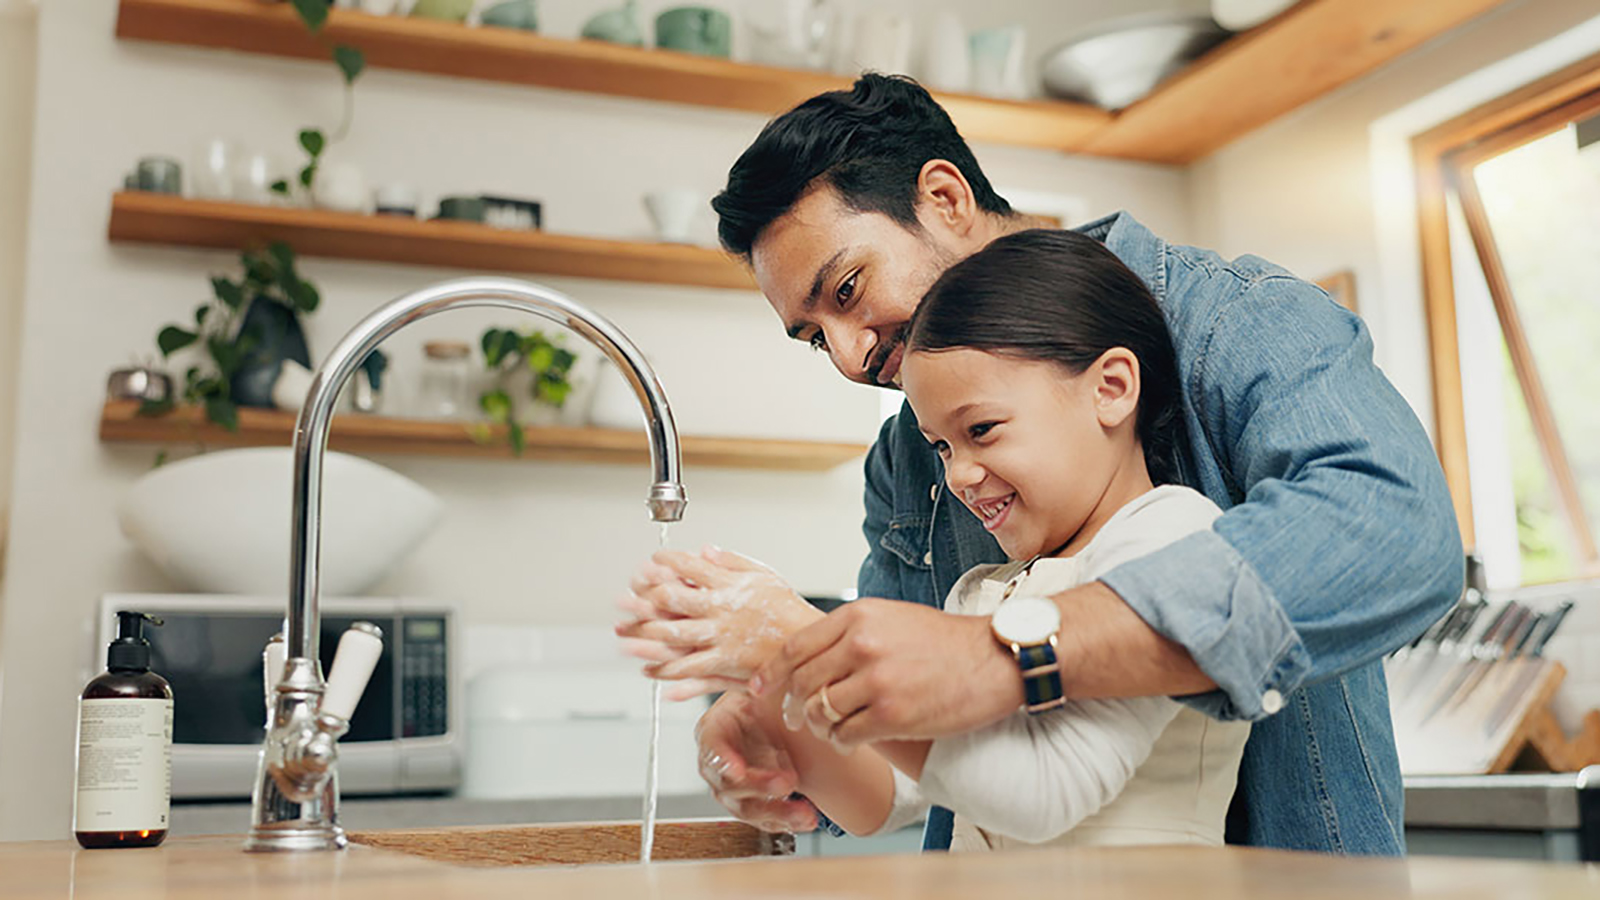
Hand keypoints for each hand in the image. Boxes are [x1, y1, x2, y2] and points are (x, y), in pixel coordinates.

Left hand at [616, 547, 822, 699]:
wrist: (810, 645)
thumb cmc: (788, 610)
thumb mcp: (764, 576)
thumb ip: (732, 562)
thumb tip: (704, 550)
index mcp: (730, 586)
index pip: (690, 568)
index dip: (666, 562)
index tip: (651, 562)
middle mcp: (722, 611)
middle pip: (675, 601)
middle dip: (645, 599)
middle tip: (624, 599)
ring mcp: (722, 639)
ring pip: (676, 637)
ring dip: (646, 637)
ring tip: (623, 637)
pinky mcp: (726, 664)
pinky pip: (691, 669)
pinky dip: (668, 673)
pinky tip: (650, 671)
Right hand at [695, 691, 818, 833]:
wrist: (773, 715)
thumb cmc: (762, 699)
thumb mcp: (761, 687)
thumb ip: (764, 685)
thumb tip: (778, 674)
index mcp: (714, 729)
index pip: (712, 747)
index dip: (723, 761)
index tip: (737, 770)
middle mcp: (718, 762)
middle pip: (728, 784)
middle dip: (758, 787)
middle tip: (786, 782)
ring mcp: (733, 786)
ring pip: (746, 808)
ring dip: (775, 811)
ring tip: (804, 812)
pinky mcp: (752, 802)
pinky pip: (763, 819)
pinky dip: (784, 821)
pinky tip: (805, 818)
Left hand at [751, 598, 1023, 746]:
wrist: (995, 658)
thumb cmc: (946, 641)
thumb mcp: (891, 619)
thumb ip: (851, 634)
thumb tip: (811, 658)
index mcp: (857, 617)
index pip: (795, 648)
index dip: (771, 673)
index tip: (760, 689)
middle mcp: (861, 645)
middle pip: (802, 683)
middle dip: (793, 706)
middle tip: (797, 718)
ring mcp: (876, 681)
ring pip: (820, 712)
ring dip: (820, 727)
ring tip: (833, 730)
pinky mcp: (892, 715)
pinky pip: (845, 735)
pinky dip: (842, 742)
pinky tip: (851, 741)